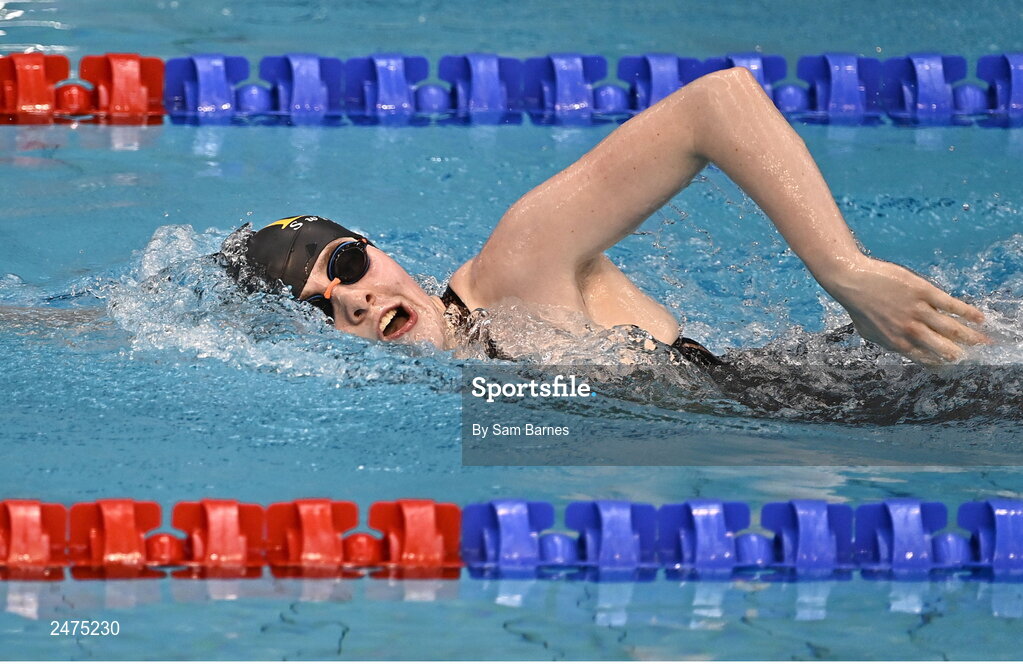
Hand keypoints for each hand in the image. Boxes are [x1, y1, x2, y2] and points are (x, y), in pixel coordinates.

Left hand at [823, 257, 989, 364]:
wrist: (852, 280)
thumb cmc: (858, 307)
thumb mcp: (870, 333)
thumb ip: (889, 343)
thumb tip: (904, 349)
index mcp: (898, 344)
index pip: (928, 359)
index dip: (944, 362)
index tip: (957, 362)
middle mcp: (911, 331)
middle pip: (945, 347)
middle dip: (964, 353)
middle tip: (978, 354)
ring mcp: (918, 311)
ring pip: (952, 328)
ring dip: (972, 336)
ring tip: (985, 339)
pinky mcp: (924, 293)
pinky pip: (951, 305)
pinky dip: (967, 313)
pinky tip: (979, 318)